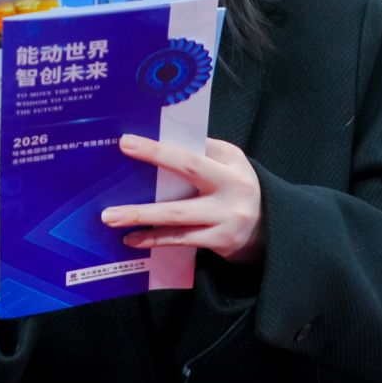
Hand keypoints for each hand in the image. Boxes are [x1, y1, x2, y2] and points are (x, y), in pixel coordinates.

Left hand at [102, 135, 265, 264]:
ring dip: (141, 216)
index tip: (126, 143)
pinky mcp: (220, 241)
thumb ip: (201, 152)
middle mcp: (231, 188)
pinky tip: (132, 239)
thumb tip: (158, 141)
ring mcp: (226, 217)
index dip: (159, 148)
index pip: (191, 151)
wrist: (271, 226)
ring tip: (110, 217)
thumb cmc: (237, 186)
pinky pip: (181, 239)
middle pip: (187, 174)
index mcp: (230, 164)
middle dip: (149, 172)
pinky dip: (154, 239)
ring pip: (178, 216)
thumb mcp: (229, 163)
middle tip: (115, 166)